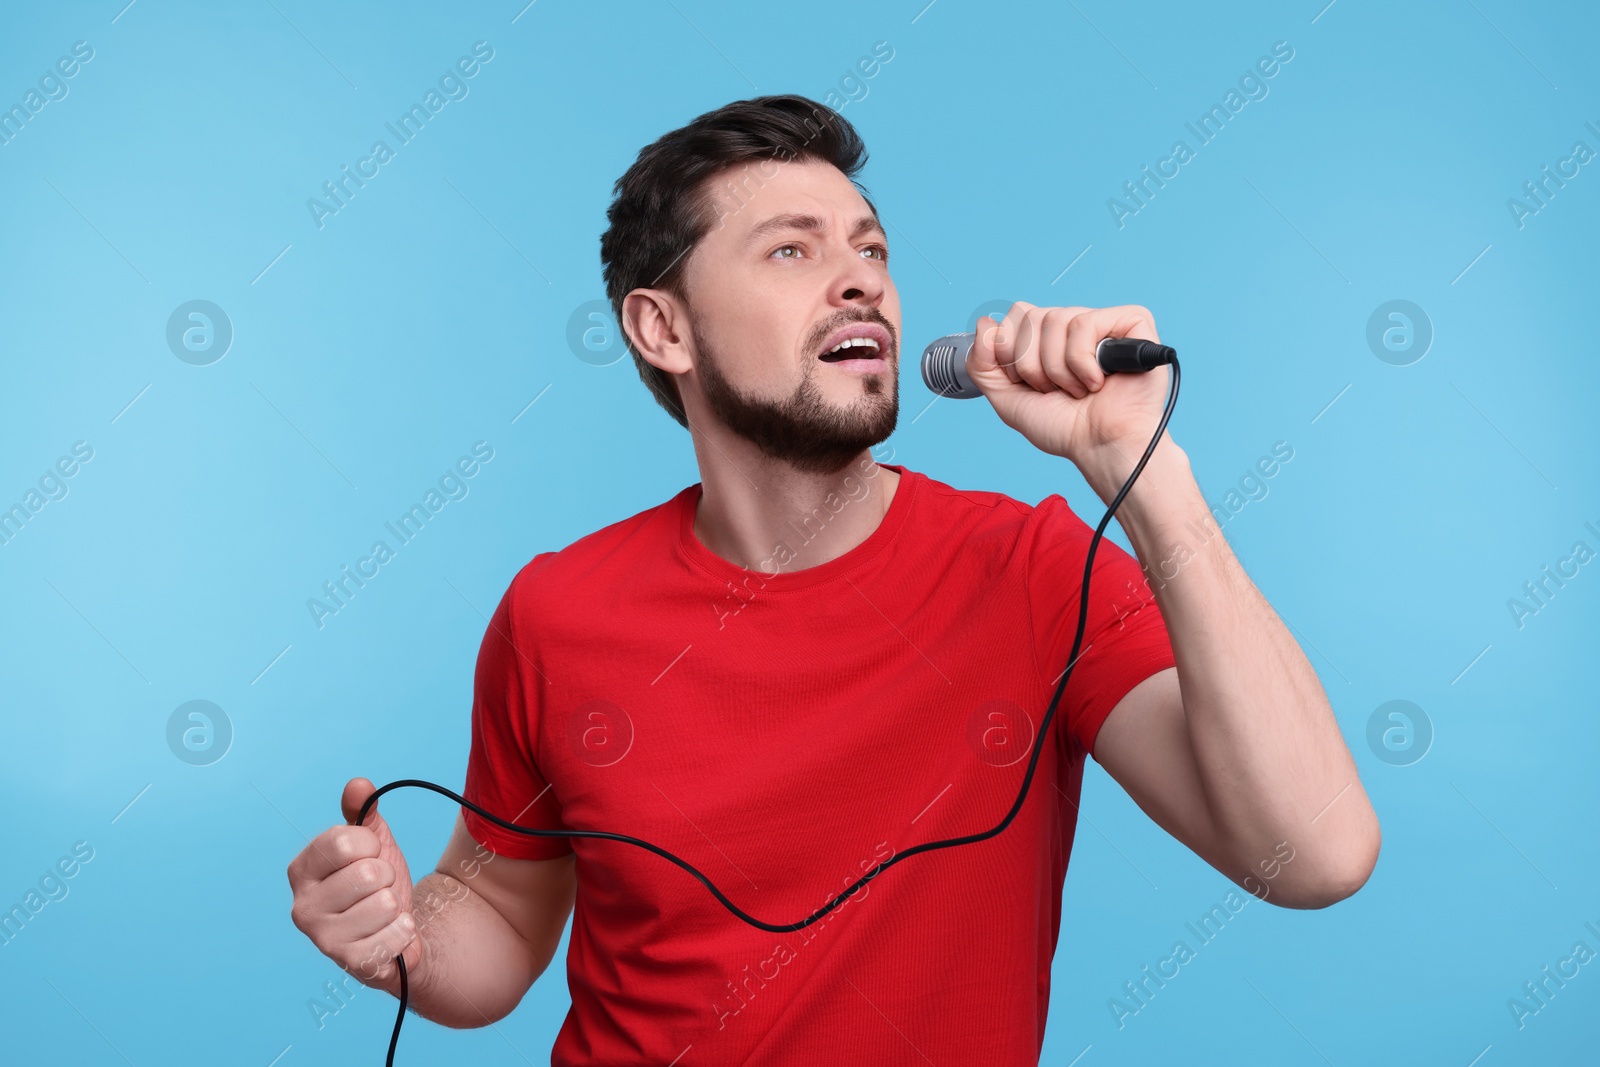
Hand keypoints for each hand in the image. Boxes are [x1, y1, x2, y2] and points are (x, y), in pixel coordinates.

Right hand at [286, 777, 421, 988]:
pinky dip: (405, 930)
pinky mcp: (350, 964)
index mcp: (302, 870)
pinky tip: (392, 934)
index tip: (369, 855)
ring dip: (396, 904)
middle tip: (379, 888)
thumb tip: (358, 785)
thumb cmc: (379, 883)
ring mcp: (324, 939)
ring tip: (384, 912)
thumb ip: (363, 813)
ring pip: (385, 903)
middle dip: (387, 877)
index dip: (371, 845)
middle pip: (367, 874)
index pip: (345, 842)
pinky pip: (396, 934)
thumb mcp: (373, 842)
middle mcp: (302, 907)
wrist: (400, 928)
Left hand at [966, 301, 1175, 490]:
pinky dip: (1082, 362)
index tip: (1027, 383)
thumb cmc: (1064, 427)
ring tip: (1077, 390)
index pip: (1016, 314)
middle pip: (1031, 315)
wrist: (1100, 447)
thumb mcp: (1008, 399)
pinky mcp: (1131, 322)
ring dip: (1058, 369)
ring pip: (1056, 319)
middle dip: (1032, 364)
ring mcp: (1103, 323)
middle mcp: (1073, 325)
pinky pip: (1085, 323)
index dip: (1011, 351)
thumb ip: (983, 364)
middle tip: (1053, 390)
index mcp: (1048, 338)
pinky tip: (1097, 382)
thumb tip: (984, 323)